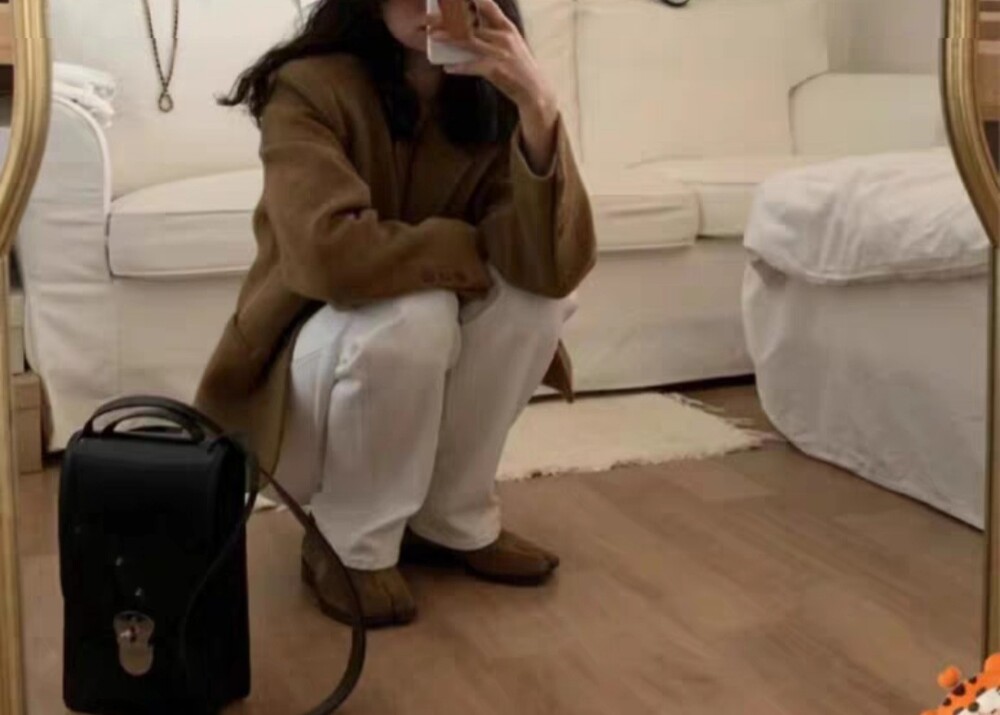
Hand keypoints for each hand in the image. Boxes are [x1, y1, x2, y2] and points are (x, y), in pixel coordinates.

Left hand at [428, 0, 558, 170]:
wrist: (534, 90)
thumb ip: (492, 33)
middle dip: (447, 20)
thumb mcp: (510, 44)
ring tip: (432, 37)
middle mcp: (503, 36)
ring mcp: (499, 52)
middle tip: (429, 20)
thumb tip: (468, 29)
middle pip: (471, 23)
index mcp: (507, 27)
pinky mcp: (495, 70)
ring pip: (468, 41)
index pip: (487, 5)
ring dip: (448, 38)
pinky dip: (458, 66)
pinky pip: (471, 66)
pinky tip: (447, 67)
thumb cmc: (518, 67)